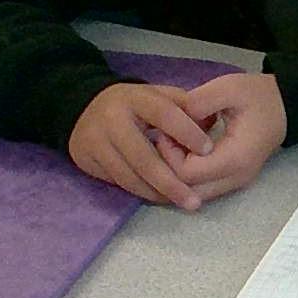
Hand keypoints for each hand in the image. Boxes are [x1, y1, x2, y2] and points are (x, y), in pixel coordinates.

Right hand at [69, 81, 216, 209]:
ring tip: (183, 202)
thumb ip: (185, 106)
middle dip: (171, 182)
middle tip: (195, 201)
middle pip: (143, 158)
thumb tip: (212, 124)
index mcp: (135, 98)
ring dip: (157, 193)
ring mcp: (95, 141)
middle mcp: (112, 120)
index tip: (208, 150)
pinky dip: (141, 192)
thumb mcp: (159, 95)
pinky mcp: (86, 160)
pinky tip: (161, 197)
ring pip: (129, 176)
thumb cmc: (135, 105)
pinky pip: (118, 182)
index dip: (186, 132)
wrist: (84, 107)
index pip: (163, 114)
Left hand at [163, 72, 287, 203]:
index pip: (187, 173)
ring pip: (193, 194)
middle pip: (187, 191)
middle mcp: (236, 178)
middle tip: (167, 140)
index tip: (166, 130)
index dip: (169, 153)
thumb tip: (171, 119)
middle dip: (169, 168)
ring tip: (175, 144)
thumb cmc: (259, 96)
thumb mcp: (228, 88)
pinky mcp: (233, 181)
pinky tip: (185, 150)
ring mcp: (236, 183)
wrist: (286, 106)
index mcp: (235, 158)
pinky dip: (187, 175)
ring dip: (177, 173)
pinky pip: (202, 188)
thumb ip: (198, 103)